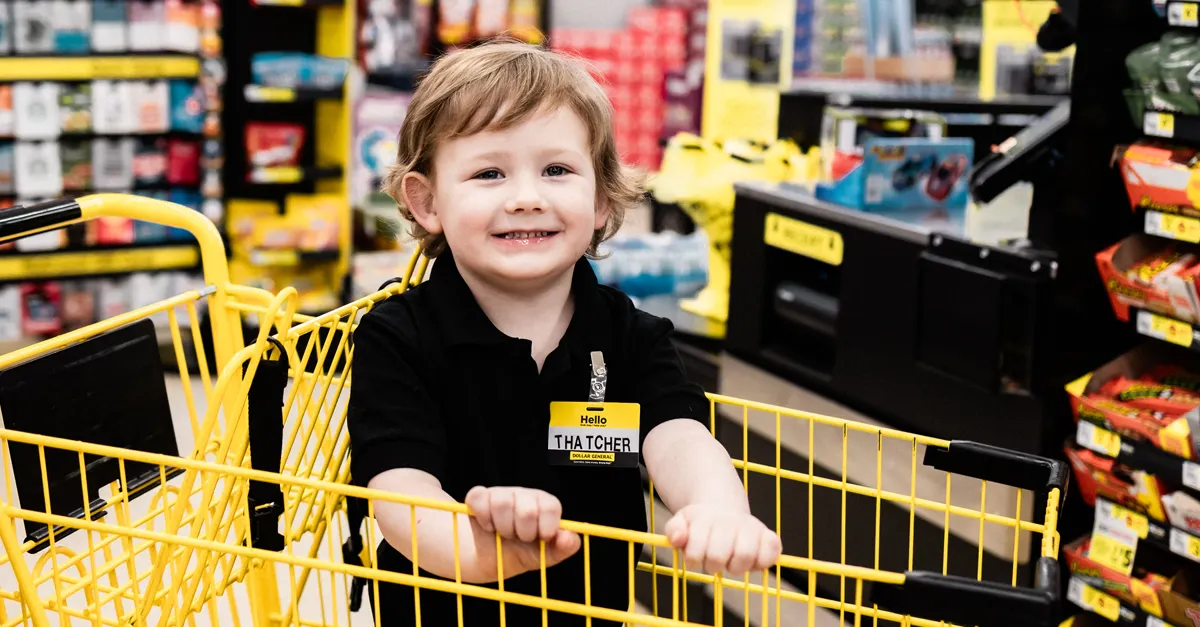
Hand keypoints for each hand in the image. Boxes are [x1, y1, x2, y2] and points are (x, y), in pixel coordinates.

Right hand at [465, 486, 580, 577]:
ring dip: (502, 528)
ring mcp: (501, 493)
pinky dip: (483, 519)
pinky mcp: (479, 496)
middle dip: (523, 533)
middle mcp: (524, 495)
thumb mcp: (545, 555)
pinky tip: (488, 526)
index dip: (546, 527)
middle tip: (520, 538)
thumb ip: (563, 547)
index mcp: (544, 505)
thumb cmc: (520, 553)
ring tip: (504, 534)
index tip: (541, 539)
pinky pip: (480, 499)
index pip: (551, 506)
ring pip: (502, 503)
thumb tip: (568, 537)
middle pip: (527, 509)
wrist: (489, 561)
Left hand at [664, 504, 781, 575]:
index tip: (696, 553)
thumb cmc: (700, 524)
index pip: (696, 553)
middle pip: (718, 557)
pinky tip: (751, 560)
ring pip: (744, 557)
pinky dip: (761, 562)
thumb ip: (674, 530)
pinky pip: (771, 554)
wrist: (721, 510)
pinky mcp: (770, 537)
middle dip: (712, 565)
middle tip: (714, 559)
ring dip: (735, 567)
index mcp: (706, 519)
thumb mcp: (681, 522)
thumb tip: (678, 538)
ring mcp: (753, 528)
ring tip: (731, 560)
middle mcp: (731, 521)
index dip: (693, 559)